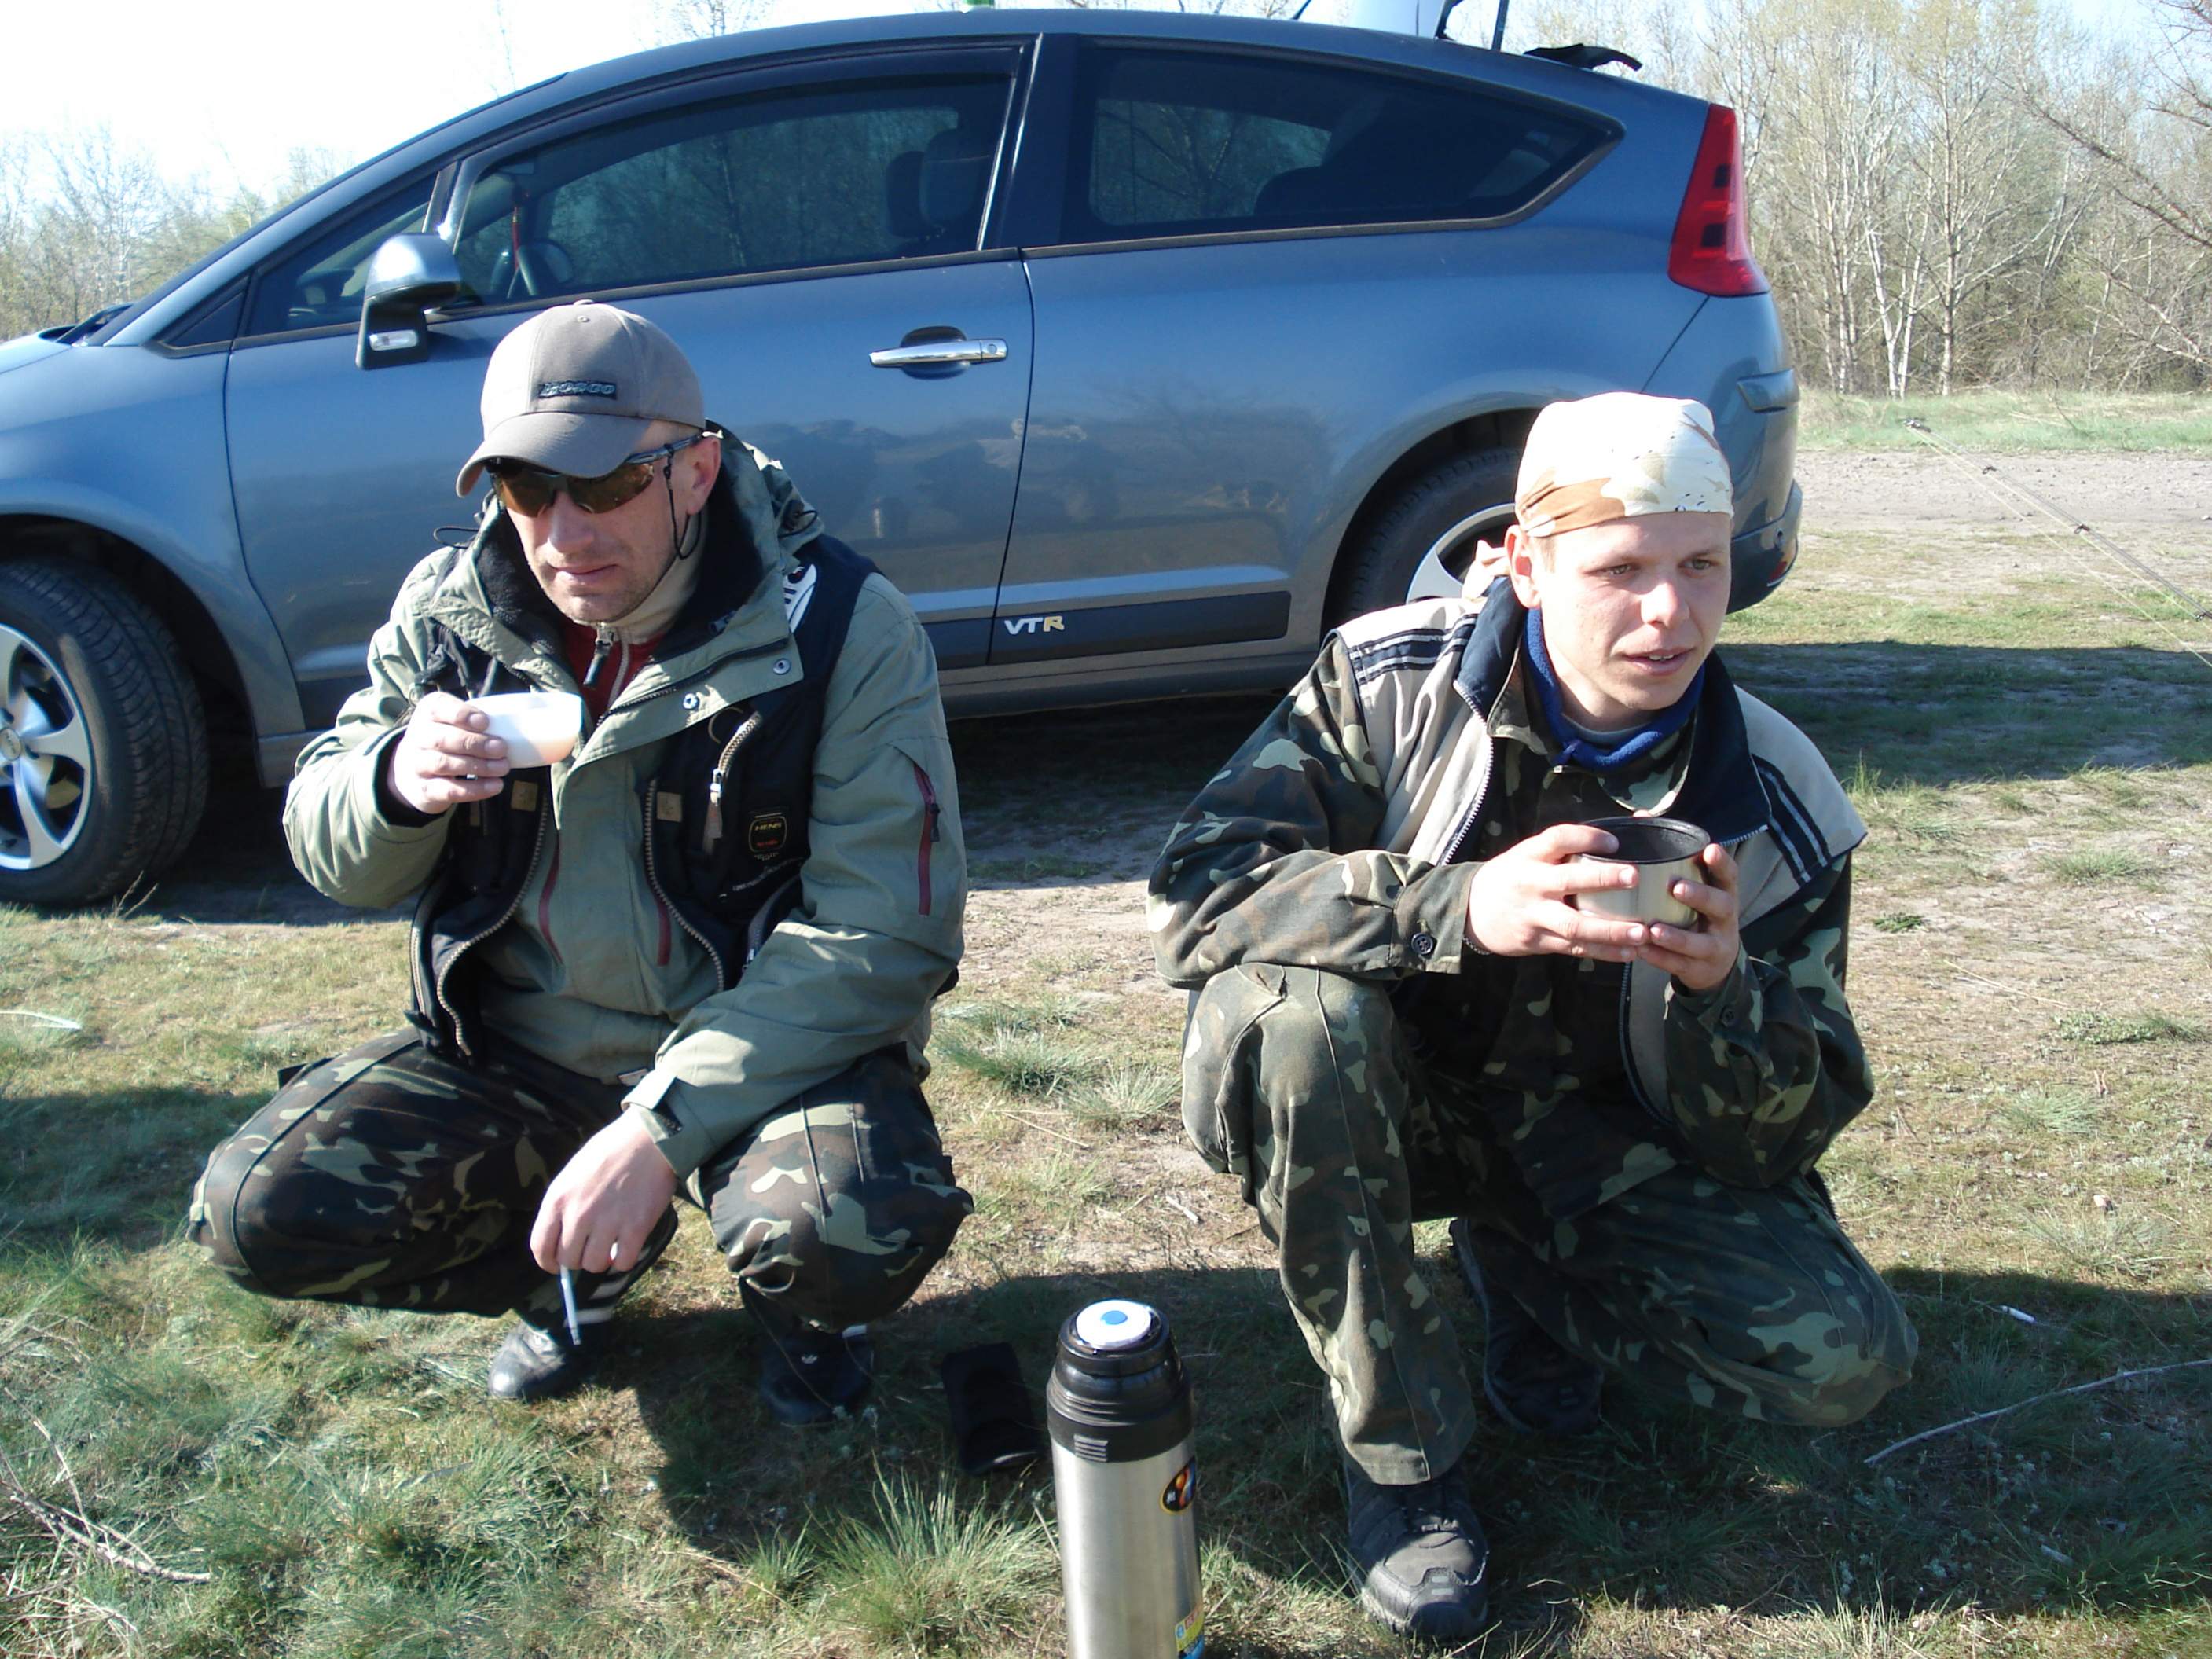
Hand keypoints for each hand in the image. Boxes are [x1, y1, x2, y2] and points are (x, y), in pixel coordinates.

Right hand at [388, 692, 508, 814]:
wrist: (413, 770)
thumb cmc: (446, 739)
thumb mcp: (454, 722)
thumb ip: (475, 721)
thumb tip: (514, 729)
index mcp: (427, 713)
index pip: (438, 708)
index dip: (461, 715)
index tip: (485, 722)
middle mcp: (417, 737)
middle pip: (442, 739)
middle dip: (475, 743)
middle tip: (502, 748)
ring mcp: (417, 764)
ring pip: (444, 764)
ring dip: (478, 766)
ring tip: (502, 767)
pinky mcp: (423, 789)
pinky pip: (448, 790)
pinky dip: (474, 789)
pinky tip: (494, 786)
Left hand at [530, 1112, 679, 1273]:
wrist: (648, 1139)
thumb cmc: (610, 1151)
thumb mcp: (573, 1173)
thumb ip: (564, 1205)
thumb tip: (564, 1238)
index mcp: (558, 1199)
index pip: (540, 1247)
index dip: (548, 1262)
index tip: (557, 1266)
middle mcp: (579, 1214)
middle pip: (569, 1260)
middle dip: (578, 1260)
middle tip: (590, 1249)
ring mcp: (608, 1222)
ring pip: (595, 1264)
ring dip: (602, 1261)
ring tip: (610, 1248)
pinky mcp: (636, 1227)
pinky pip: (624, 1262)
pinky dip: (624, 1261)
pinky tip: (627, 1249)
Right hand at [1466, 822, 1650, 961]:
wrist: (1471, 910)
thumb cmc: (1514, 876)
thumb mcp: (1531, 854)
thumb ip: (1570, 846)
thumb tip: (1629, 827)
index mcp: (1530, 856)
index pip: (1557, 839)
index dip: (1586, 837)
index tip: (1614, 842)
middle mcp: (1531, 883)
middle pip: (1567, 881)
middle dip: (1602, 879)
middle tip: (1634, 877)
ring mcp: (1534, 915)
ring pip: (1574, 924)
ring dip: (1610, 930)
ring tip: (1641, 933)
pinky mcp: (1537, 941)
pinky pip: (1573, 948)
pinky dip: (1603, 952)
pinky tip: (1628, 953)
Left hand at [1639, 842, 1741, 993]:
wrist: (1716, 964)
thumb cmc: (1697, 913)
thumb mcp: (1696, 886)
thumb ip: (1673, 856)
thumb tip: (1640, 816)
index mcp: (1723, 894)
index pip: (1729, 875)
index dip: (1721, 863)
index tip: (1709, 849)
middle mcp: (1724, 918)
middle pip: (1720, 905)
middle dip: (1700, 896)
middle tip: (1676, 887)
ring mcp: (1716, 945)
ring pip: (1699, 942)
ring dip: (1676, 936)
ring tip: (1654, 929)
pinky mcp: (1700, 969)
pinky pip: (1679, 964)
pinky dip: (1660, 958)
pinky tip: (1641, 951)